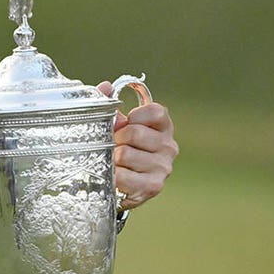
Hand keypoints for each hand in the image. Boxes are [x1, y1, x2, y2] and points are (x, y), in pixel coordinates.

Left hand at [97, 81, 178, 209]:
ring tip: (113, 163)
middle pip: (135, 133)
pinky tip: (115, 177)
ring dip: (112, 159)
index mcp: (162, 127)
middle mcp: (169, 146)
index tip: (122, 124)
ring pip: (126, 154)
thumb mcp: (114, 124)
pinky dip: (113, 176)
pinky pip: (123, 176)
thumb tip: (105, 87)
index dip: (133, 116)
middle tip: (112, 147)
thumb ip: (108, 103)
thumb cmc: (116, 149)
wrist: (115, 187)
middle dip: (116, 139)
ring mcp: (163, 167)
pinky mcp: (153, 186)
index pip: (155, 111)